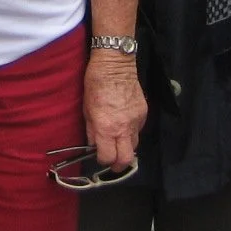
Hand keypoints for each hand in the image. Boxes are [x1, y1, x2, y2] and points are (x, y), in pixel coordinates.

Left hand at [83, 49, 144, 170]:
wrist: (115, 65)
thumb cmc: (95, 85)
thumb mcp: (86, 109)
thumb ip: (91, 131)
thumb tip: (94, 144)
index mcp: (106, 128)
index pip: (108, 157)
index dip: (103, 160)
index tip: (100, 157)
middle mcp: (123, 128)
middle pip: (126, 159)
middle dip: (119, 165)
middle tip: (114, 163)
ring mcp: (136, 121)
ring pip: (135, 146)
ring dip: (126, 148)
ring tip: (118, 144)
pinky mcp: (144, 114)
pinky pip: (139, 131)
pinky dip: (132, 133)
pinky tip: (125, 126)